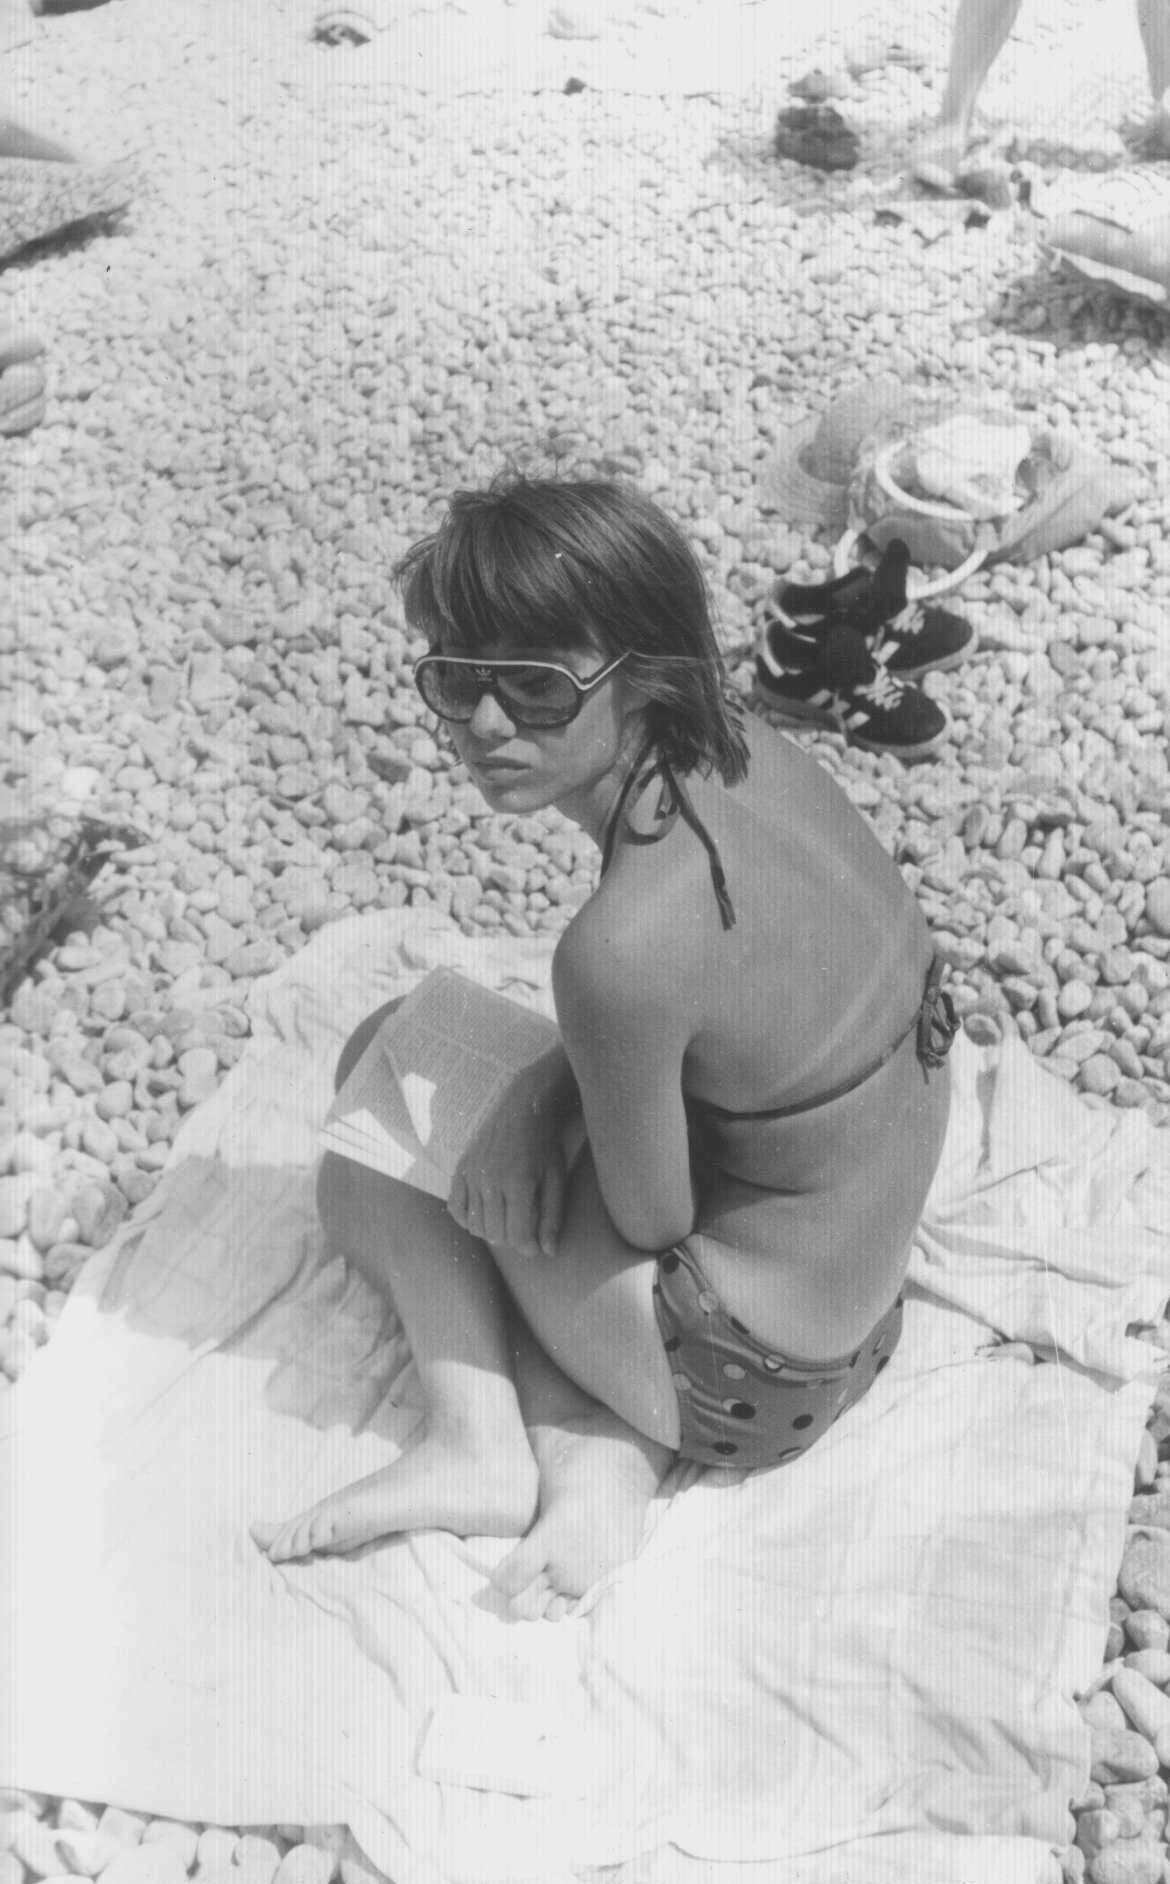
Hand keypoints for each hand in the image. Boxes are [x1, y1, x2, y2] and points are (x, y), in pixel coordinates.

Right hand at [447, 1051, 576, 1259]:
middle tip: (522, 1231)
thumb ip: (552, 1217)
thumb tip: (549, 1252)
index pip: (518, 1235)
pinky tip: (484, 1214)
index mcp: (519, 1183)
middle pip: (495, 1234)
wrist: (524, 1108)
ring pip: (475, 1225)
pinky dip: (467, 1219)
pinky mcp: (460, 1169)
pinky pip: (455, 1209)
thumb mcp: (556, 1180)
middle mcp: (491, 1180)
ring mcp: (472, 1174)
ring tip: (506, 1221)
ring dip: (491, 1231)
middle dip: (511, 1240)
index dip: (528, 1248)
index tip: (535, 1247)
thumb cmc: (545, 1145)